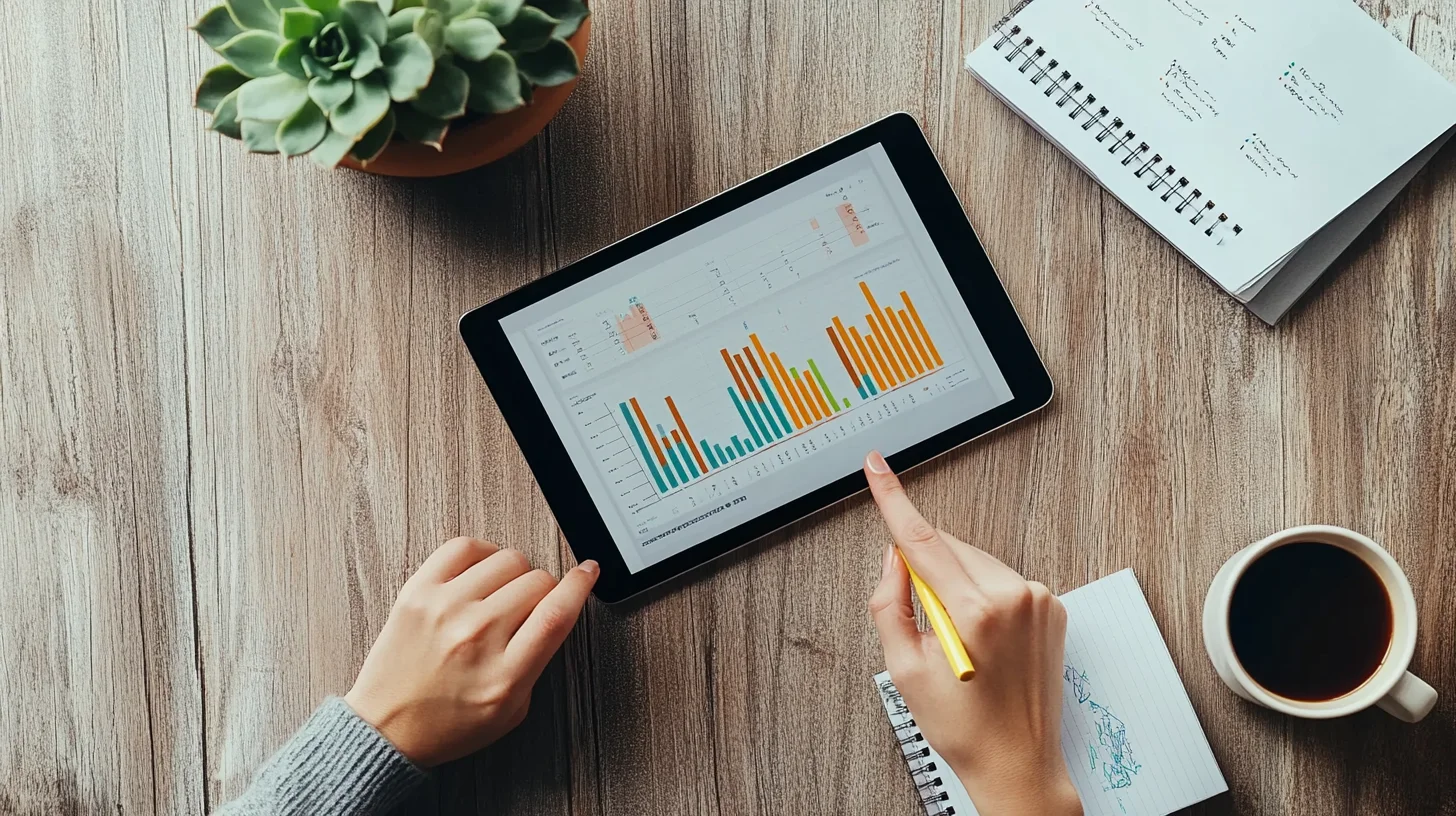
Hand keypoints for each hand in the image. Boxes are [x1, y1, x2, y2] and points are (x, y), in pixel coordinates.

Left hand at [344, 537, 597, 766]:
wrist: (386, 728)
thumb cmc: (447, 724)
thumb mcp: (513, 710)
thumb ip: (538, 661)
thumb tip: (557, 609)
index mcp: (504, 675)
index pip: (557, 613)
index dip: (580, 585)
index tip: (587, 573)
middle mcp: (475, 636)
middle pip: (537, 582)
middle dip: (544, 591)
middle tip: (528, 608)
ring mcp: (444, 609)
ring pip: (508, 559)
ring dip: (515, 573)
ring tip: (502, 593)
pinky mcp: (418, 592)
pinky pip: (464, 546)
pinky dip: (482, 553)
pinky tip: (481, 572)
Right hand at [863, 452, 1080, 815]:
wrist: (1018, 763)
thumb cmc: (964, 728)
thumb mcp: (904, 670)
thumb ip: (890, 604)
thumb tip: (894, 560)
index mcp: (973, 612)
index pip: (921, 540)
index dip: (893, 499)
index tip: (878, 468)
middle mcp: (1012, 596)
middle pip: (948, 549)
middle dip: (927, 571)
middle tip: (927, 627)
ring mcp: (1038, 599)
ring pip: (975, 563)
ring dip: (957, 585)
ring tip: (962, 644)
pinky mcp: (1052, 606)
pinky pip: (1002, 580)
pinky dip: (984, 597)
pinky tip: (985, 640)